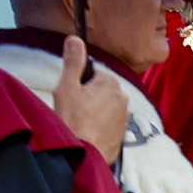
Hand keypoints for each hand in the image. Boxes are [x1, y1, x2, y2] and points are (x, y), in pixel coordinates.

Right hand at [51, 36, 126, 163]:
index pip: (93, 74)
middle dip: (88, 96)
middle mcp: (123, 98)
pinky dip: (100, 123)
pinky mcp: (123, 132)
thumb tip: (75, 39)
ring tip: (80, 120)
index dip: (79, 82)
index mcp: (111, 83)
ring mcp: (125, 116)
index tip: (71, 94)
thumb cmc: (72, 119)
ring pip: (105, 106)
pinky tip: (88, 130)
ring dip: (94, 110)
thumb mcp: (67, 86)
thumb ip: (73, 61)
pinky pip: (109, 121)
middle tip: (74, 108)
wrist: (83, 153)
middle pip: (100, 89)